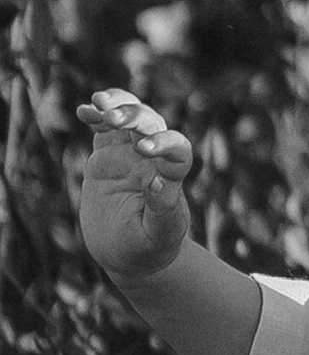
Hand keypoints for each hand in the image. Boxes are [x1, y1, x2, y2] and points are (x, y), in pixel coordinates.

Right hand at [76, 91, 195, 283]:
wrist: (128, 252)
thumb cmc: (150, 246)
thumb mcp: (160, 235)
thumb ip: (162, 208)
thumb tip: (157, 179)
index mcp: (172, 178)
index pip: (177, 151)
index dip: (165, 144)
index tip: (145, 149)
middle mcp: (154, 160)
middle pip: (153, 126)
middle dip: (136, 118)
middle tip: (114, 118)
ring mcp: (130, 155)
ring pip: (130, 119)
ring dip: (118, 106)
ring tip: (99, 102)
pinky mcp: (107, 156)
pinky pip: (105, 130)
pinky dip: (97, 116)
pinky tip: (85, 110)